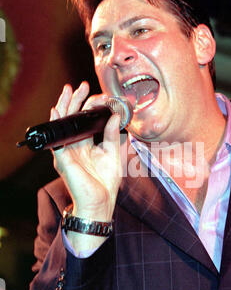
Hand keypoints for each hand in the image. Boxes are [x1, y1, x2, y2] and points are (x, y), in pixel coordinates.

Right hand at [51, 81, 121, 222]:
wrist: (101, 203)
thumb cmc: (105, 183)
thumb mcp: (113, 154)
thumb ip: (112, 134)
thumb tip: (115, 115)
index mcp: (85, 145)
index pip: (81, 121)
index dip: (86, 107)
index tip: (95, 94)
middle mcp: (73, 147)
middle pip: (70, 119)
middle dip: (74, 101)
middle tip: (80, 86)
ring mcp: (65, 152)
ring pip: (61, 125)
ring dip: (63, 107)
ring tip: (68, 91)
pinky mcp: (62, 159)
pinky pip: (56, 138)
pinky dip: (56, 124)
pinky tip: (57, 111)